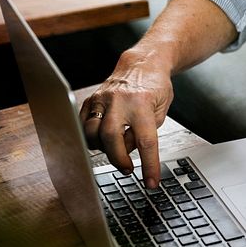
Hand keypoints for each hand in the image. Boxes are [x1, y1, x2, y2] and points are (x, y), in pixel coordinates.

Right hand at [80, 48, 173, 187]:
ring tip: (116, 149)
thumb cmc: (155, 87)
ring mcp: (102, 99)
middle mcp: (119, 100)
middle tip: (127, 169)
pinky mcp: (90, 99)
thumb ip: (146, 131)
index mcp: (142, 104)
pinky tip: (103, 140)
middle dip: (118, 159)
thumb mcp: (162, 110)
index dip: (149, 166)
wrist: (142, 63)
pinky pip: (83, 125)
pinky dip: (91, 138)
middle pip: (111, 137)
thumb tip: (128, 152)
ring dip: (102, 148)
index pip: (146, 141)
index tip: (151, 183)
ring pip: (91, 132)